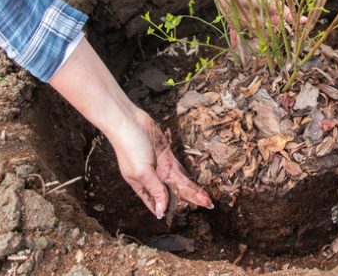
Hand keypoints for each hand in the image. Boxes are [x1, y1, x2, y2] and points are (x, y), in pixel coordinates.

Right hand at [49, 38, 212, 219]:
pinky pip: (181, 168)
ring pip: (180, 182)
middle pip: (175, 193)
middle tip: (209, 207)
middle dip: (191, 200)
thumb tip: (160, 212)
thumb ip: (155, 190)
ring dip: (194, 190)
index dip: (171, 210)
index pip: (159, 203)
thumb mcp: (142, 172)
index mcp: (143, 185)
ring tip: (208, 200)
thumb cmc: (129, 147)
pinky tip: (198, 185)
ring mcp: (161, 165)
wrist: (128, 121)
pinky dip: (189, 177)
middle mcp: (154, 178)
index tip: (186, 217)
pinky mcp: (167, 154)